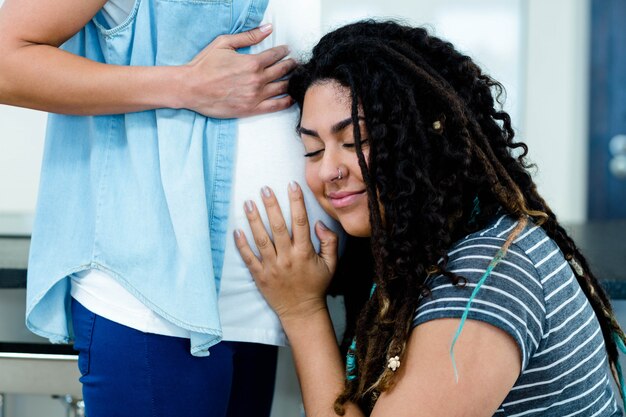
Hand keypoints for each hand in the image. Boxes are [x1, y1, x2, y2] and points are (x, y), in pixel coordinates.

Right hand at [182, 24, 295, 117]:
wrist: (191, 88)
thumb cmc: (205, 65)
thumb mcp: (224, 44)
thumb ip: (248, 36)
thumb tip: (268, 28)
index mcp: (252, 63)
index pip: (275, 55)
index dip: (283, 52)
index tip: (287, 51)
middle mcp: (257, 80)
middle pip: (282, 71)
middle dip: (291, 65)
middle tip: (295, 63)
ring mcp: (256, 96)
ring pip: (282, 88)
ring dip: (291, 81)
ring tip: (295, 78)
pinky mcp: (252, 109)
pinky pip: (276, 106)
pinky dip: (286, 101)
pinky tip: (291, 97)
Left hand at [234, 182, 337, 321]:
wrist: (302, 311)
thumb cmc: (317, 286)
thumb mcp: (331, 264)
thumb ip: (329, 242)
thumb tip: (320, 224)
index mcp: (304, 253)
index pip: (300, 222)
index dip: (296, 202)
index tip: (291, 185)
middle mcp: (287, 258)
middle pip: (277, 227)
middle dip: (271, 206)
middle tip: (264, 189)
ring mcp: (272, 267)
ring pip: (261, 240)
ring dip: (254, 220)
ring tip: (248, 203)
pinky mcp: (260, 276)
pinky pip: (249, 258)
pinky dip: (242, 245)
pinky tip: (237, 230)